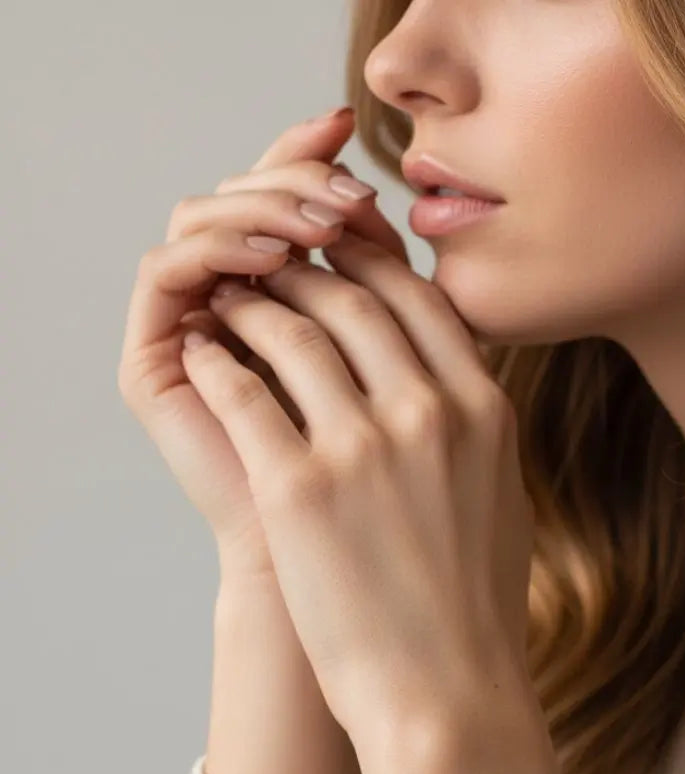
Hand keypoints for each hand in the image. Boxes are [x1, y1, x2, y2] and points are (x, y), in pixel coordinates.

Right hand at [118, 106, 406, 573]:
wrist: (332, 584)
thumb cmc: (384, 495)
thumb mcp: (409, 380)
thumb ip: (399, 306)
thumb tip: (400, 214)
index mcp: (290, 305)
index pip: (293, 204)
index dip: (324, 168)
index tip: (371, 158)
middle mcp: (237, 309)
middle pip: (247, 197)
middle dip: (298, 172)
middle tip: (349, 175)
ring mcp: (193, 332)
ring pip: (207, 218)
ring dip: (264, 203)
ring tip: (323, 217)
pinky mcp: (155, 364)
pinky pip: (169, 272)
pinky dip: (219, 249)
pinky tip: (277, 254)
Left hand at [178, 236, 543, 764]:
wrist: (448, 696)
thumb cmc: (476, 608)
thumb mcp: (502, 497)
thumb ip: (474, 427)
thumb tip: (447, 381)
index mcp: (484, 411)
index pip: (419, 297)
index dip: (369, 260)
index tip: (337, 255)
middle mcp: (428, 413)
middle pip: (353, 297)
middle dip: (304, 268)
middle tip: (271, 265)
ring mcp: (362, 447)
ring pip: (293, 328)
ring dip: (252, 303)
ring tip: (228, 300)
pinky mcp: (296, 489)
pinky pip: (242, 391)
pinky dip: (217, 362)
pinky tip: (204, 356)